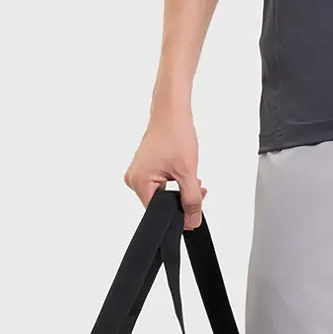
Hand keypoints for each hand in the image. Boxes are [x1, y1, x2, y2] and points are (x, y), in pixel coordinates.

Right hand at [124, 107, 206, 228]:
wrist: (171, 112)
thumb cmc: (175, 134)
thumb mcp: (187, 172)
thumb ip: (191, 200)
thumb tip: (193, 221)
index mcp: (139, 182)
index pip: (158, 213)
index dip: (178, 215)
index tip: (194, 209)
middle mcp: (134, 179)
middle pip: (160, 204)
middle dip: (182, 200)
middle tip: (198, 188)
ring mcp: (137, 173)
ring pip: (161, 194)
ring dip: (180, 190)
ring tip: (192, 177)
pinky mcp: (144, 168)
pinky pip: (158, 184)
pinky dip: (174, 182)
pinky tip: (184, 173)